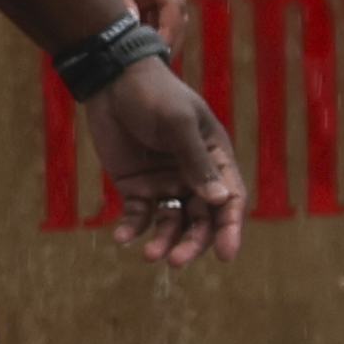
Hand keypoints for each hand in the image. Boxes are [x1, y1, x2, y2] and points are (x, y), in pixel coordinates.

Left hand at [81, 0, 191, 65]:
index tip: (160, 52)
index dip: (170, 30)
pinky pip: (148, 14)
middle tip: (152, 67)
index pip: (173, 3)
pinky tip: (128, 49)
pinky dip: (142, 31)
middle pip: (174, 14)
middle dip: (167, 40)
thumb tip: (128, 22)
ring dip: (155, 38)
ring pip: (162, 17)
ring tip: (139, 64)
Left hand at [87, 57, 246, 264]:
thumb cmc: (154, 94)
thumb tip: (219, 199)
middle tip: (176, 261)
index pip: (230, 201)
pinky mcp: (135, 185)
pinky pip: (138, 213)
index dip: (230, 229)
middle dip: (192, 243)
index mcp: (216, 160)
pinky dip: (132, 227)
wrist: (112, 81)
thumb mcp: (178, 122)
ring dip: (163, 241)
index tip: (225, 255)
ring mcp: (164, 183)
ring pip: (170, 222)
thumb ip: (195, 160)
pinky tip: (122, 238)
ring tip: (149, 255)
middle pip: (201, 219)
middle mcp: (194, 177)